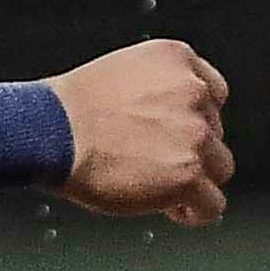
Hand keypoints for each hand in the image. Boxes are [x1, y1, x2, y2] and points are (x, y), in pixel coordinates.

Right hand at [49, 40, 231, 222]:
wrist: (49, 131)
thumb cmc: (72, 109)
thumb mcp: (126, 73)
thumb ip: (162, 89)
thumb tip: (179, 123)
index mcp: (178, 60)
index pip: (214, 95)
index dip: (195, 120)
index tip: (175, 135)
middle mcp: (194, 92)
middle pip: (215, 134)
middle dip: (190, 150)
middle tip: (153, 162)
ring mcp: (195, 133)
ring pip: (220, 167)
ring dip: (196, 179)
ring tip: (161, 186)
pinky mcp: (188, 173)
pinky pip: (213, 203)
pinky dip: (196, 210)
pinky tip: (174, 209)